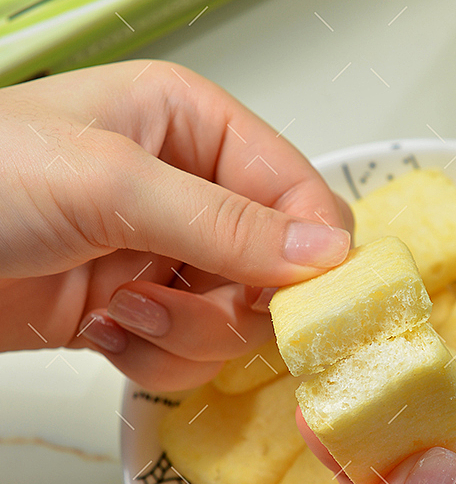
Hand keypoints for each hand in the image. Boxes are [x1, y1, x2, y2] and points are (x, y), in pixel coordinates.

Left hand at [0, 61, 349, 389]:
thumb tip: (327, 253)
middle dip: (230, 303)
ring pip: (234, 320)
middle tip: (170, 301)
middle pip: (276, 270)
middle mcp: (189, 189)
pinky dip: (152, 357)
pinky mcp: (136, 308)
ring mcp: (163, 253)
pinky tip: (100, 331)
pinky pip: (188, 351)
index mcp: (195, 126)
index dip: (313, 250)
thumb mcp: (110, 184)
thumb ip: (225, 223)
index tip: (307, 302)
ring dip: (183, 334)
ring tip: (119, 311)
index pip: (299, 191)